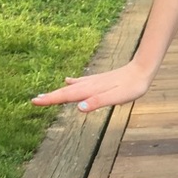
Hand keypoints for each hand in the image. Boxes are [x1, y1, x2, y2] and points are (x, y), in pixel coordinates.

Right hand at [32, 60, 152, 112]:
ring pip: (72, 87)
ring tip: (46, 94)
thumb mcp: (117, 97)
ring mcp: (95, 81)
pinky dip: (72, 83)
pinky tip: (68, 80)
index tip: (35, 101)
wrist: (143, 70)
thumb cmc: (132, 86)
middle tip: (34, 100)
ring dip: (58, 91)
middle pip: (67, 92)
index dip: (51, 99)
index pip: (67, 96)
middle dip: (51, 96)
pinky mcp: (101, 79)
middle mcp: (90, 84)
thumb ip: (98, 102)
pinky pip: (82, 82)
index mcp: (91, 90)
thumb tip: (79, 107)